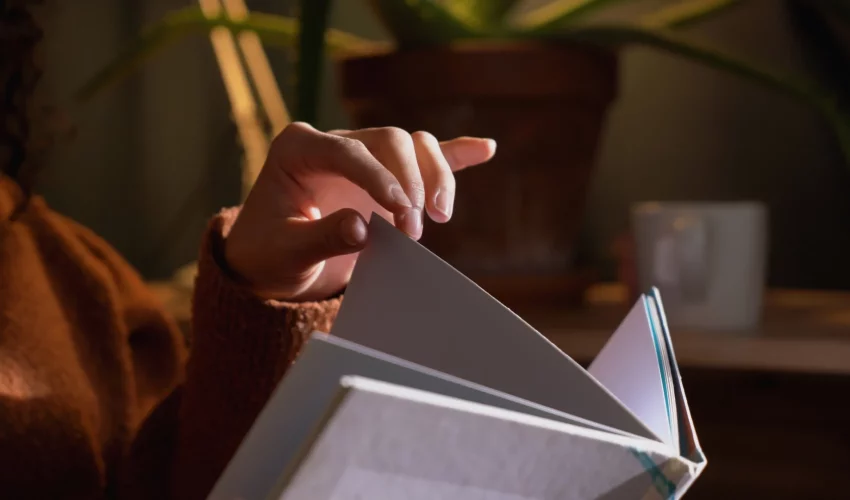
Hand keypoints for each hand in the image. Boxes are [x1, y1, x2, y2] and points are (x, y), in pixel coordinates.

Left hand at [223, 122, 495, 300]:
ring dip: (434, 176)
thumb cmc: (269, 254)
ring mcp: (364, 155)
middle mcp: (334, 142)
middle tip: (413, 230)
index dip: (380, 177)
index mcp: (299, 148)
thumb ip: (320, 238)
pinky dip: (455, 155)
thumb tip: (362, 227)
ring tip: (438, 217)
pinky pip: (425, 157)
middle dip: (409, 181)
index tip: (401, 211)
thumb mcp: (284, 253)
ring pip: (413, 145)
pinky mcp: (386, 176)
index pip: (348, 150)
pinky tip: (486, 149)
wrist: (271, 263)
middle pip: (390, 140)